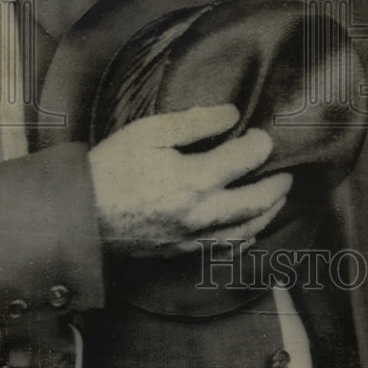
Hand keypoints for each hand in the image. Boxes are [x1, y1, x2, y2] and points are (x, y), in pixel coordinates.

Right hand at [88, 104, 291, 256]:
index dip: (260, 144)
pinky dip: (243, 237)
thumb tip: (232, 115)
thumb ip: (194, 122)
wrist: (79, 215)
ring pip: (245, 231)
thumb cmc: (111, 167)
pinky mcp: (181, 251)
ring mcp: (192, 238)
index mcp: (194, 179)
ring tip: (277, 199)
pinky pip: (223, 248)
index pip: (245, 159)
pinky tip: (249, 230)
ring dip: (268, 214)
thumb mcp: (150, 132)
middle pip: (256, 202)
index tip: (261, 135)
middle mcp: (200, 214)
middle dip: (277, 186)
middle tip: (287, 173)